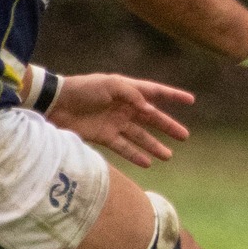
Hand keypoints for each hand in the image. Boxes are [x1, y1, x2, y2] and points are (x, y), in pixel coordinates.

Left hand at [46, 72, 193, 166]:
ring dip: (154, 146)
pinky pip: (124, 147)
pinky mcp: (104, 136)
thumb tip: (149, 108)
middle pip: (152, 118)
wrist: (56, 104)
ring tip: (169, 156)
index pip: (155, 92)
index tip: (191, 100)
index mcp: (127, 90)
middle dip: (168, 127)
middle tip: (185, 136)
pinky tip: (147, 163)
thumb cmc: (83, 89)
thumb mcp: (110, 84)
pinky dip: (135, 154)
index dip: (173, 96)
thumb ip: (132, 94)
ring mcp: (115, 122)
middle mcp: (124, 107)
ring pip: (140, 136)